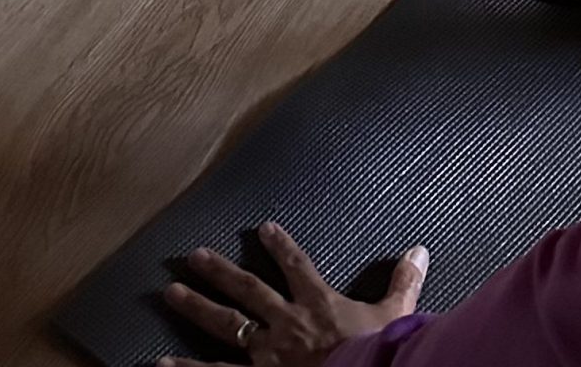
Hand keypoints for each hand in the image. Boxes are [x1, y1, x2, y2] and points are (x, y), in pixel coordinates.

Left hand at [159, 223, 428, 366]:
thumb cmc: (376, 353)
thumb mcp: (395, 316)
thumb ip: (403, 283)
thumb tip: (419, 250)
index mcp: (317, 305)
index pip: (296, 266)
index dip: (280, 246)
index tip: (264, 228)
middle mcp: (285, 324)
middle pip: (247, 291)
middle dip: (220, 272)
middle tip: (192, 256)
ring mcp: (266, 354)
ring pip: (226, 326)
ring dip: (197, 308)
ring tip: (171, 294)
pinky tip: (160, 366)